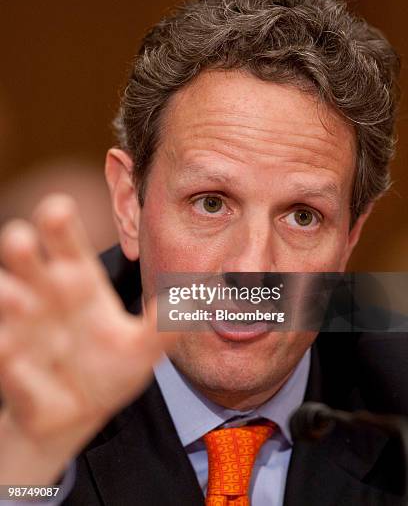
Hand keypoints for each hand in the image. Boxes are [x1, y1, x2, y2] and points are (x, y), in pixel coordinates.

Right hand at [0, 194, 174, 483]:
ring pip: (5, 298)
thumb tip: (194, 304)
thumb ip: (162, 328)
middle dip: (19, 245)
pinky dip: (8, 354)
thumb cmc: (109, 365)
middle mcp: (43, 294)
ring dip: (8, 297)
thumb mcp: (141, 347)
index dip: (59, 222)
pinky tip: (15, 355)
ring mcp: (22, 327)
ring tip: (19, 299)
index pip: (64, 241)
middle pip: (24, 257)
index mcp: (76, 280)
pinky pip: (5, 355)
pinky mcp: (12, 366)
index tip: (59, 208)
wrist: (80, 410)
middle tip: (24, 240)